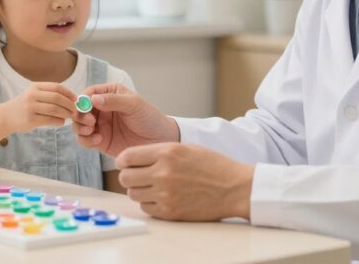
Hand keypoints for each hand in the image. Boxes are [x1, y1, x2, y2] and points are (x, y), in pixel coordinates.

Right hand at [2, 82, 76, 131]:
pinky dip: (59, 121)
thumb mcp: (34, 94)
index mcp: (35, 87)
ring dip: (66, 113)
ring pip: (54, 109)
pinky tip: (61, 122)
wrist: (6, 116)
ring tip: (69, 116)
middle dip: (69, 104)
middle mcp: (32, 95)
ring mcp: (30, 107)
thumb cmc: (24, 105)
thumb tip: (71, 99)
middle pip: (57, 98)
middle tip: (75, 110)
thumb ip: (49, 94)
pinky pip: (49, 120)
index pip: (56, 87)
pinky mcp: (30, 119)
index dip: (69, 93)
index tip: (76, 99)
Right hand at [71, 82, 178, 156]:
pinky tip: (98, 140)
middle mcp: (102, 109)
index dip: (83, 99)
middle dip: (79, 115)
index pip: (89, 93)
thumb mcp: (134, 105)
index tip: (84, 107)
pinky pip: (85, 140)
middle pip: (80, 109)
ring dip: (80, 127)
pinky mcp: (100, 141)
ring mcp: (100, 125)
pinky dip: (86, 140)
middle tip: (90, 121)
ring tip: (91, 130)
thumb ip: (114, 100)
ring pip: (79, 125)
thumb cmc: (150, 117)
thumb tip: (93, 99)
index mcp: (110, 94)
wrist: (160, 140)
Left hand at [117, 143, 253, 220]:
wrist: (234, 187)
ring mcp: (166, 194)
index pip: (127, 157)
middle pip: (125, 177)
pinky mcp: (170, 211)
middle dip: (128, 176)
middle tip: (138, 175)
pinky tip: (162, 197)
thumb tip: (132, 158)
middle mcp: (163, 173)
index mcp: (167, 152)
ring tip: (153, 186)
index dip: (123, 160)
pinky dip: (149, 203)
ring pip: (133, 194)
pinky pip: (146, 208)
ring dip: (139, 190)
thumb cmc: (212, 165)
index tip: (126, 163)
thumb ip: (158, 151)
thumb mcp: (185, 147)